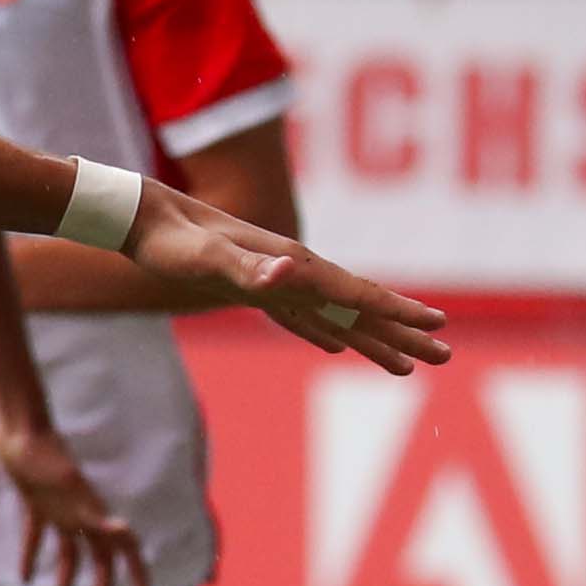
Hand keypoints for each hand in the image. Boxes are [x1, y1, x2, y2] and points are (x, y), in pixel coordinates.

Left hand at [0, 412, 147, 585]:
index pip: (123, 552)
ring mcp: (60, 511)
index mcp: (93, 514)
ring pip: (67, 558)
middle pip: (96, 564)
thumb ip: (93, 512)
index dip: (135, 576)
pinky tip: (24, 579)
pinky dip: (31, 556)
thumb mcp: (70, 485)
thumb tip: (122, 530)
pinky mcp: (37, 504)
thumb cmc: (46, 454)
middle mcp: (81, 516)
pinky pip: (37, 536)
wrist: (20, 430)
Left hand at [123, 183, 450, 371]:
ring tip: (404, 366)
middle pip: (358, 308)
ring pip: (335, 316)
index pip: (356, 293)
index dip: (397, 312)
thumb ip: (246, 269)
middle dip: (400, 333)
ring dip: (371, 339)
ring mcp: (275, 280)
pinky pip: (302, 317)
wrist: (142, 219)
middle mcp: (292, 271)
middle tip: (442, 357)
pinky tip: (335, 345)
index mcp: (292, 265)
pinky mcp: (252, 289)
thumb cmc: (172, 242)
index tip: (438, 327)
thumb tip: (288, 272)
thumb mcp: (206, 259)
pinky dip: (325, 332)